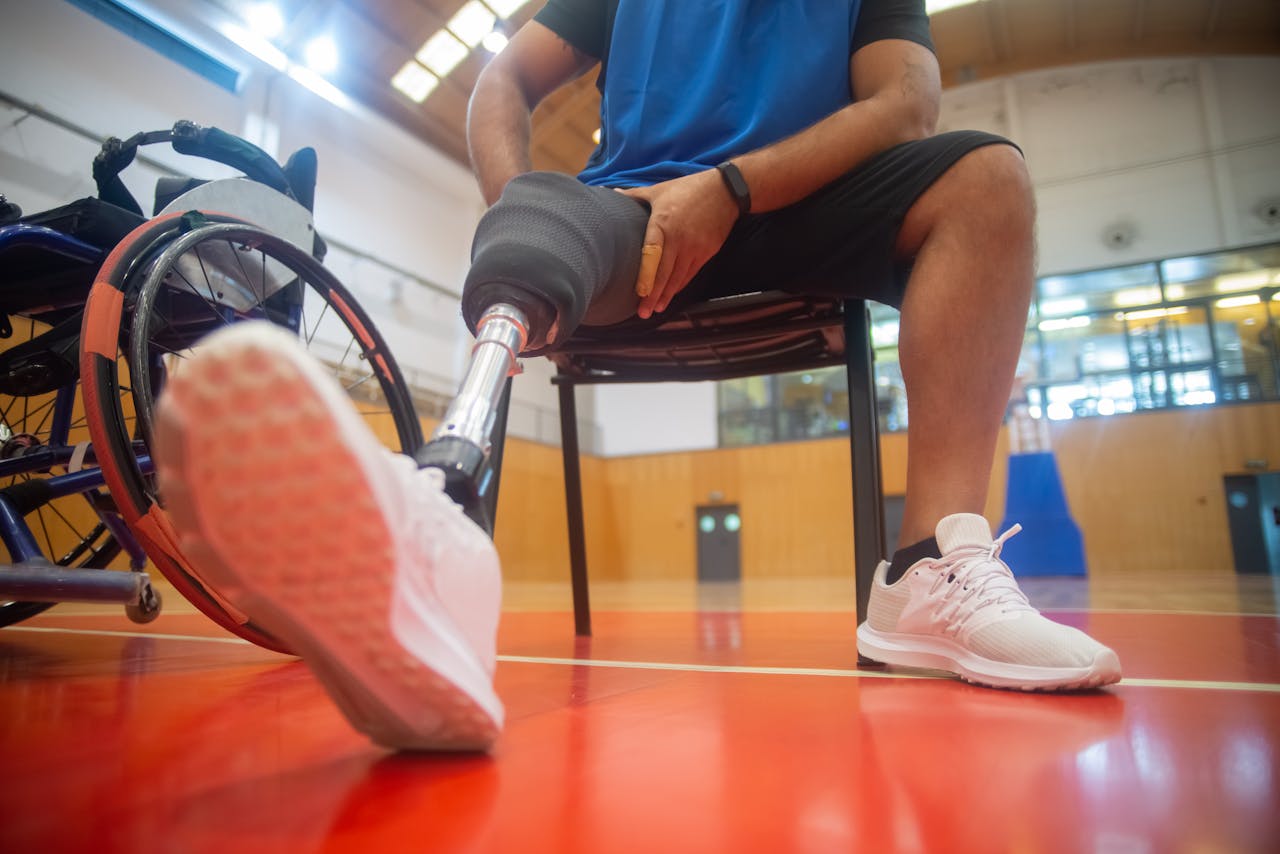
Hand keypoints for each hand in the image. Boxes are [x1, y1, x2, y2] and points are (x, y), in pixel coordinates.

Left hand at [617, 169, 739, 318]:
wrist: (725, 191)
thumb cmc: (688, 189)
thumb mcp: (659, 190)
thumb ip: (635, 196)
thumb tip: (611, 192)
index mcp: (663, 223)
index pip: (652, 254)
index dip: (647, 276)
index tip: (639, 293)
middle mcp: (679, 239)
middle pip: (664, 273)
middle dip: (653, 295)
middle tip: (643, 312)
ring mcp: (695, 248)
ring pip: (678, 277)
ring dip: (667, 295)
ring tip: (655, 309)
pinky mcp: (706, 252)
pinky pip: (690, 273)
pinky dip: (679, 286)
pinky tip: (671, 295)